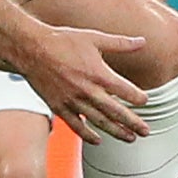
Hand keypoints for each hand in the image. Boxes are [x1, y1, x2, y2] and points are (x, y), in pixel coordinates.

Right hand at [20, 25, 149, 144]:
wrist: (32, 49)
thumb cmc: (63, 41)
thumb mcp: (94, 38)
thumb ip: (120, 43)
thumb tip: (143, 41)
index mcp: (98, 74)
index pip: (125, 91)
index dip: (139, 98)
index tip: (146, 101)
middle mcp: (87, 91)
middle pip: (116, 112)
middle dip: (133, 123)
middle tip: (146, 131)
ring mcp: (73, 101)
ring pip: (99, 122)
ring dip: (116, 132)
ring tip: (130, 138)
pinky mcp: (59, 107)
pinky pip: (76, 126)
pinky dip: (88, 135)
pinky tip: (98, 140)